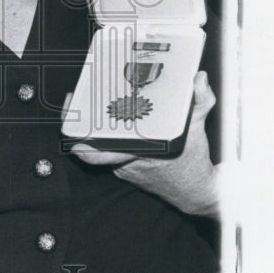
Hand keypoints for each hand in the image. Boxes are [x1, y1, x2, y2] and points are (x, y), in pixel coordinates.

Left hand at [67, 71, 218, 216]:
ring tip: (87, 104)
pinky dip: (107, 138)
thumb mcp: (198, 129)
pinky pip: (109, 152)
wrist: (196, 192)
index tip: (72, 134)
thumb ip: (201, 102)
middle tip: (74, 102)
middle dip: (82, 124)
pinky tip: (109, 119)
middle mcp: (127, 163)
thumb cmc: (193, 164)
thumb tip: (199, 80)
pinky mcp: (125, 168)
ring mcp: (124, 167)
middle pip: (92, 145)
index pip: (98, 155)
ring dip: (94, 130)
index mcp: (139, 154)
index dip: (81, 144)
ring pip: (100, 147)